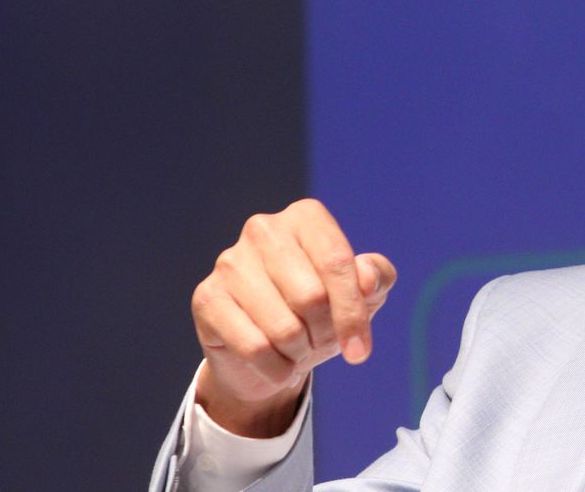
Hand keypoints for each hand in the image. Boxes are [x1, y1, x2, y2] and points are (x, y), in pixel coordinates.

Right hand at [190, 198, 395, 436]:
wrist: (268, 352)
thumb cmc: (322, 312)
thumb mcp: (364, 294)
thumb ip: (377, 278)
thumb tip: (368, 279)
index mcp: (306, 217)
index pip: (338, 264)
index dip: (353, 313)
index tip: (360, 351)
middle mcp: (264, 229)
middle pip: (311, 297)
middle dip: (325, 333)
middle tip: (321, 341)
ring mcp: (229, 261)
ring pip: (283, 328)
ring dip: (299, 352)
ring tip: (297, 348)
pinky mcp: (207, 296)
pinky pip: (254, 347)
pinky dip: (275, 368)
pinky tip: (275, 363)